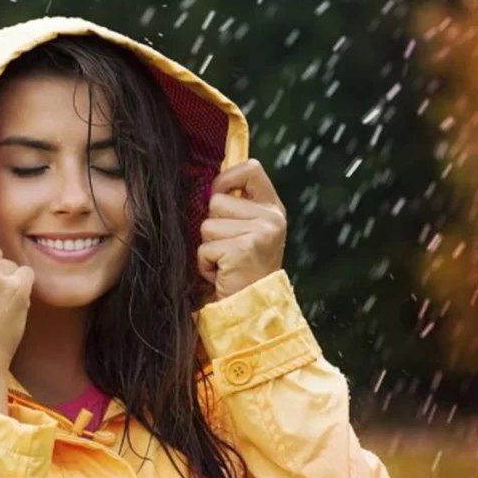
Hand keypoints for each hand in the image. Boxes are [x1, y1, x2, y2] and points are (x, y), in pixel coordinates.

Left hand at [198, 159, 286, 301]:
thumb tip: (211, 184)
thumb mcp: (247, 231)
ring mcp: (259, 233)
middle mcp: (271, 218)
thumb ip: (236, 206)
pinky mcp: (242, 250)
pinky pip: (204, 247)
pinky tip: (222, 273)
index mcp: (273, 209)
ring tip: (225, 262)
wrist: (252, 307)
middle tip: (228, 249)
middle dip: (212, 227)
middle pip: (216, 201)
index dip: (227, 178)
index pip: (251, 169)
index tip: (220, 194)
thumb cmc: (242, 269)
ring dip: (208, 246)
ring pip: (207, 224)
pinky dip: (205, 264)